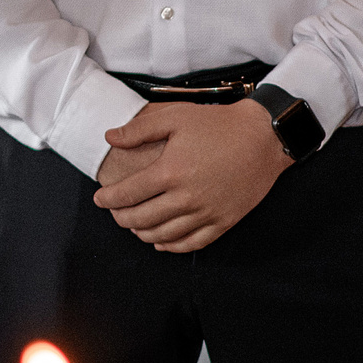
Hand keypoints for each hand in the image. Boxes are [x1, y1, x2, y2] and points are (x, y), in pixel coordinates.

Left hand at [91, 99, 291, 252]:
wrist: (263, 137)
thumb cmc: (218, 124)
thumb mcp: (175, 116)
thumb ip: (139, 128)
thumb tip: (109, 138)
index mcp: (170, 172)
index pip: (128, 194)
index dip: (108, 199)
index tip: (99, 199)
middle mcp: (186, 198)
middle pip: (142, 219)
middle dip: (121, 218)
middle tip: (114, 213)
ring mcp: (206, 213)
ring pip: (164, 235)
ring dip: (142, 233)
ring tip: (133, 226)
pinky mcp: (224, 222)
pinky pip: (192, 243)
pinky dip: (171, 246)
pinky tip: (160, 242)